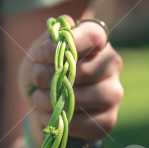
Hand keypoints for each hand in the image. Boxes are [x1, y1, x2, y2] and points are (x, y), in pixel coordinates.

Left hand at [18, 16, 123, 147]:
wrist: (42, 108)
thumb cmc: (42, 74)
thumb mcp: (38, 54)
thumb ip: (50, 39)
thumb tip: (66, 25)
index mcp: (97, 42)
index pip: (93, 36)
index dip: (66, 44)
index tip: (41, 55)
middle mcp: (111, 65)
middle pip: (83, 71)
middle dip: (49, 77)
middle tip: (35, 80)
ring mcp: (113, 93)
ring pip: (82, 98)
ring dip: (51, 100)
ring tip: (37, 99)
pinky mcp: (108, 119)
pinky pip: (84, 123)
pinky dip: (59, 121)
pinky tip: (47, 117)